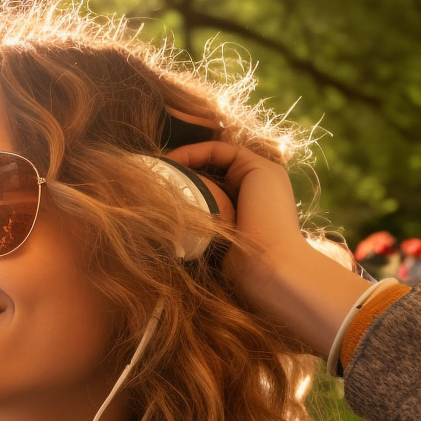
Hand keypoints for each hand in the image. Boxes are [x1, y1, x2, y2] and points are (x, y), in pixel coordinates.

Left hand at [166, 141, 370, 358]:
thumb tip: (162, 234)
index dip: (183, 184)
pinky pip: (219, 149)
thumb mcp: (212, 246)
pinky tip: (171, 164)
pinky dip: (193, 153)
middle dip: (181, 170)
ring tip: (156, 169)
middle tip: (150, 176)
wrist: (269, 270)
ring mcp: (263, 175)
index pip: (212, 185)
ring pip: (214, 157)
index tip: (154, 191)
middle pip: (212, 169)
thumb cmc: (240, 270)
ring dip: (183, 158)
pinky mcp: (260, 167)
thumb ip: (198, 234)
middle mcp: (260, 188)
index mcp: (252, 206)